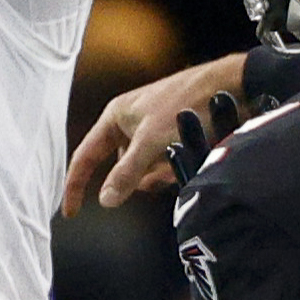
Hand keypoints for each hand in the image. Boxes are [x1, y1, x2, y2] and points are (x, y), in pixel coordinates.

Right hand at [62, 54, 247, 214]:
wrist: (230, 87)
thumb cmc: (185, 102)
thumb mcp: (151, 142)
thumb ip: (127, 173)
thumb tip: (106, 200)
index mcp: (114, 117)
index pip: (84, 157)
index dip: (75, 185)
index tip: (70, 212)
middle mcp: (129, 123)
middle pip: (120, 167)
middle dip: (136, 178)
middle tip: (157, 174)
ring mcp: (151, 131)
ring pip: (144, 169)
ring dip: (158, 173)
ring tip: (177, 161)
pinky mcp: (172, 137)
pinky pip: (163, 165)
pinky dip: (172, 169)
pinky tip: (188, 158)